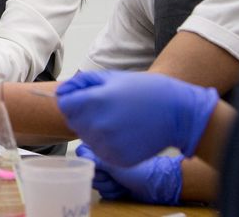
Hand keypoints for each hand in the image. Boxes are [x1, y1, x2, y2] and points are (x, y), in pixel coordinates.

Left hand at [56, 70, 217, 165]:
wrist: (177, 113)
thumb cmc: (145, 91)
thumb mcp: (112, 78)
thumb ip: (82, 83)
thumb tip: (61, 91)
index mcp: (95, 101)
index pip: (64, 104)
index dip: (71, 100)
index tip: (82, 98)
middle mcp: (98, 125)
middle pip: (73, 121)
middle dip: (82, 113)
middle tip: (104, 108)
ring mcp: (107, 144)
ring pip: (85, 137)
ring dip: (93, 129)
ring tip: (115, 119)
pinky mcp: (117, 159)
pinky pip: (100, 151)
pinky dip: (106, 143)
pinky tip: (122, 133)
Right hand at [76, 144, 181, 205]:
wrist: (157, 186)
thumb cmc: (139, 171)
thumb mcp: (115, 164)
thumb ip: (95, 159)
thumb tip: (80, 154)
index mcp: (102, 150)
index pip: (82, 155)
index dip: (89, 163)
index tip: (100, 166)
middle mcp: (103, 161)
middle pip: (89, 172)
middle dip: (103, 178)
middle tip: (116, 177)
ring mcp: (108, 174)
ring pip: (96, 185)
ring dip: (111, 187)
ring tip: (123, 183)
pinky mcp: (113, 186)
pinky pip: (103, 193)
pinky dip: (114, 193)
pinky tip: (124, 189)